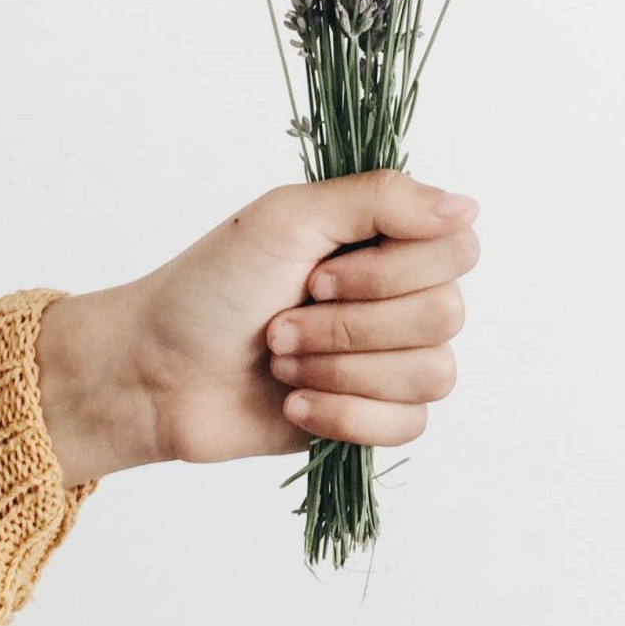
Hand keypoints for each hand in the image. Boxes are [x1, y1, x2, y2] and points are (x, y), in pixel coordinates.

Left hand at [34, 170, 479, 485]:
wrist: (157, 372)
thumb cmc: (210, 287)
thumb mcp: (288, 218)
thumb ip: (381, 200)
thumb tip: (467, 206)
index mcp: (384, 237)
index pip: (457, 248)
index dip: (392, 272)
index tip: (315, 275)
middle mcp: (398, 294)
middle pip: (446, 315)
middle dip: (349, 326)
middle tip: (280, 323)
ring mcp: (389, 357)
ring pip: (433, 374)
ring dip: (341, 371)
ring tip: (281, 362)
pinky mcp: (373, 415)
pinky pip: (408, 425)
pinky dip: (343, 416)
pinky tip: (294, 405)